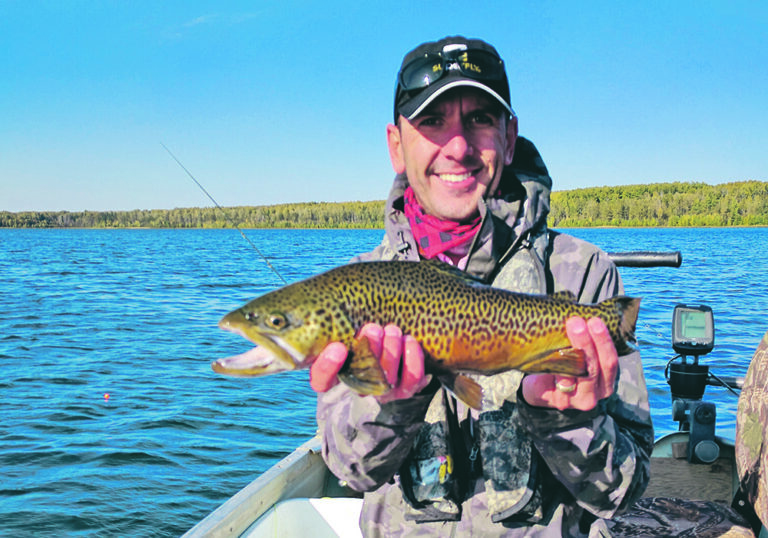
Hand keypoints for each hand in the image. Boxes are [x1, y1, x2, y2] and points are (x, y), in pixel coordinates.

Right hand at [309, 323, 428, 401]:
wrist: (391, 350)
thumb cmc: (362, 336)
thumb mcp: (345, 330)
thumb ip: (337, 326)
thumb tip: (333, 306)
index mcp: (335, 375)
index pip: (322, 382)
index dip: (327, 368)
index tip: (338, 347)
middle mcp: (358, 388)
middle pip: (361, 377)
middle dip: (369, 349)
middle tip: (373, 328)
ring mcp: (382, 392)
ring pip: (387, 377)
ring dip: (391, 351)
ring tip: (392, 330)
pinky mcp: (405, 389)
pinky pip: (412, 379)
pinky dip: (412, 358)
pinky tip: (409, 340)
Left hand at [521, 316, 617, 410]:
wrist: (542, 391)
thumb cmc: (565, 368)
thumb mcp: (581, 358)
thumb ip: (585, 343)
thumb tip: (579, 314)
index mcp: (605, 382)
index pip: (610, 363)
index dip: (603, 341)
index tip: (594, 321)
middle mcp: (594, 395)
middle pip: (592, 368)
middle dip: (585, 343)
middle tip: (576, 322)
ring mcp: (575, 400)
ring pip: (573, 374)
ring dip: (566, 352)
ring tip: (557, 335)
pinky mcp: (557, 402)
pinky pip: (553, 380)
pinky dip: (551, 364)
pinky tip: (545, 350)